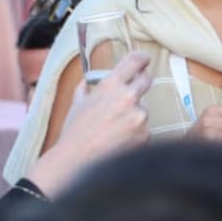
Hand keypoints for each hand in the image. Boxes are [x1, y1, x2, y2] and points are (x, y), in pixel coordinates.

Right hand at [25, 53, 150, 195]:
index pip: (135, 61)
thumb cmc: (74, 132)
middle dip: (140, 85)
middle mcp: (128, 97)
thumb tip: (89, 81)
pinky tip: (120, 142)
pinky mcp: (146, 134)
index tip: (144, 59)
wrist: (77, 161)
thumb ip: (87, 88)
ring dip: (134, 116)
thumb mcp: (77, 103)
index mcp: (111, 85)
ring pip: (143, 110)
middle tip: (130, 95)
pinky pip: (145, 130)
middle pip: (147, 80)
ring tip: (114, 131)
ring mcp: (139, 116)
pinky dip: (136, 134)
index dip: (142, 59)